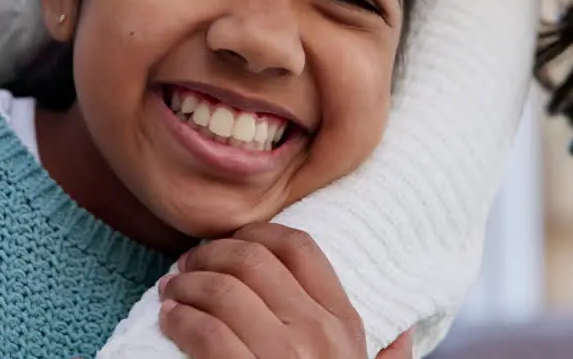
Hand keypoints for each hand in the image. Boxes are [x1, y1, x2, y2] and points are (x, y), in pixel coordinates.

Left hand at [158, 223, 413, 357]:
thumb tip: (403, 338)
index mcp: (344, 327)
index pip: (299, 248)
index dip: (255, 233)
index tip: (229, 241)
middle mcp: (318, 335)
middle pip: (252, 260)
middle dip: (210, 254)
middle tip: (186, 264)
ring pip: (223, 291)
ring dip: (186, 284)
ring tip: (171, 291)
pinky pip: (206, 332)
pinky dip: (180, 319)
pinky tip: (169, 320)